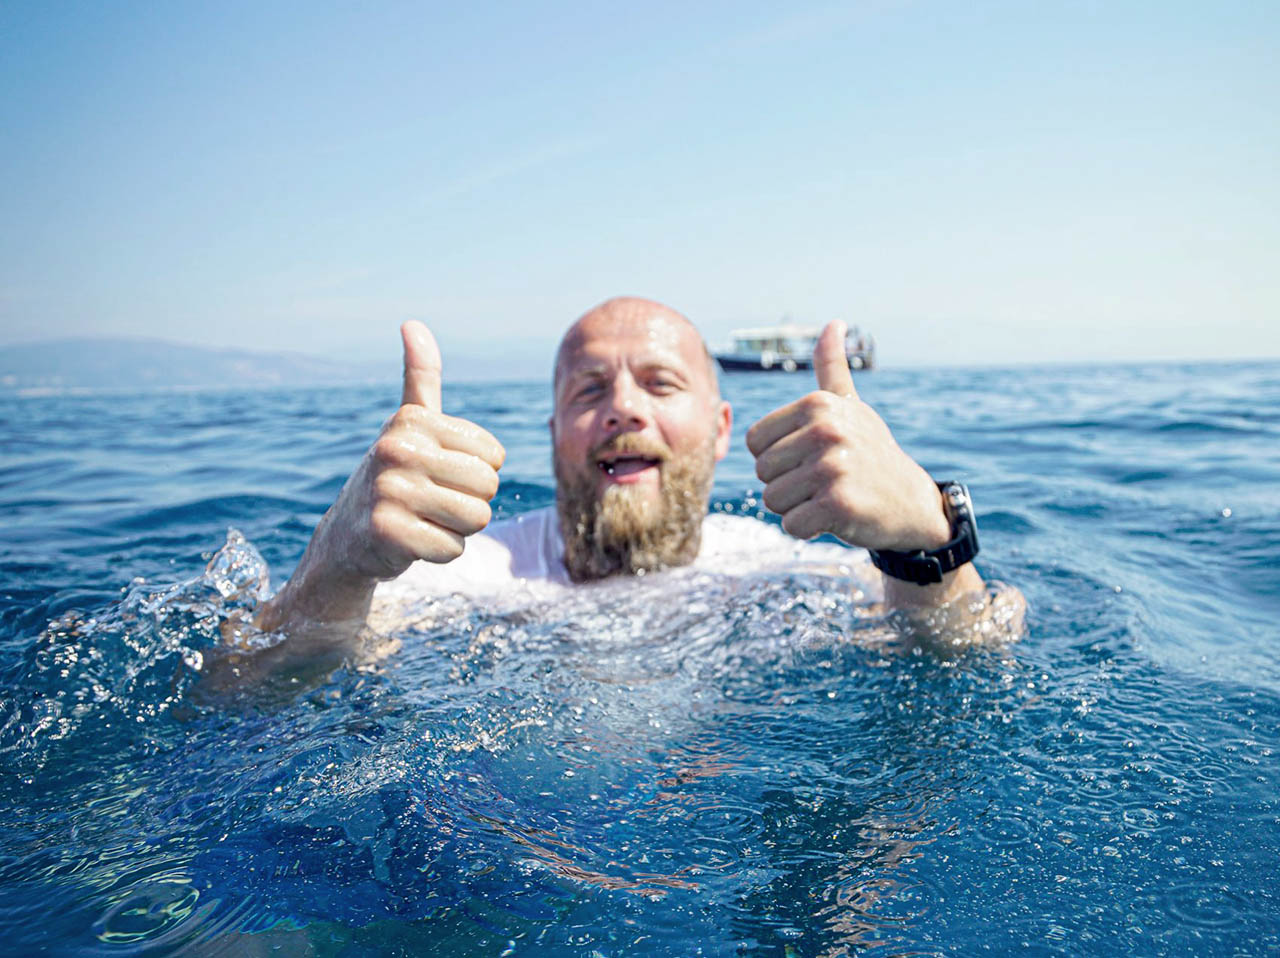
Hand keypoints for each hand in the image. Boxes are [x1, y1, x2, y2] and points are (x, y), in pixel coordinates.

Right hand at [317, 321, 504, 580]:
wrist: (348, 537)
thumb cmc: (394, 475)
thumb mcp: (408, 425)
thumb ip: (420, 377)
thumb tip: (412, 323)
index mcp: (411, 421)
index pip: (493, 455)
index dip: (477, 473)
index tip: (440, 473)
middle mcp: (397, 450)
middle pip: (487, 487)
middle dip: (470, 502)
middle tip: (433, 502)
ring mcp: (389, 491)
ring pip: (475, 519)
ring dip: (457, 528)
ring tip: (424, 519)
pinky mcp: (388, 534)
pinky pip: (454, 548)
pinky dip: (441, 551)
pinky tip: (412, 541)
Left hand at [745, 321, 948, 552]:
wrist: (912, 502)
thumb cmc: (870, 453)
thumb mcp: (851, 406)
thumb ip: (832, 367)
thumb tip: (834, 323)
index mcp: (817, 405)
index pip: (754, 443)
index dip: (776, 458)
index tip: (810, 458)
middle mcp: (825, 430)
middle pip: (762, 472)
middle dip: (786, 485)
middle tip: (823, 482)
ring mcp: (833, 466)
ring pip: (772, 500)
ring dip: (796, 508)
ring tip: (829, 497)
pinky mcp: (838, 503)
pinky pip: (792, 525)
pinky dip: (808, 529)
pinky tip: (836, 517)